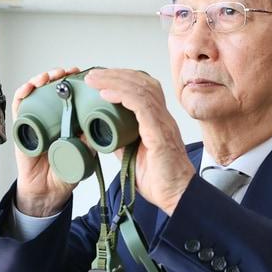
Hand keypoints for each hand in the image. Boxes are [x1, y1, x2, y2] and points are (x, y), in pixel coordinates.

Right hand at [9, 68, 82, 216]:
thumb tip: (100, 125)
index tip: (84, 75)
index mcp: (68, 120)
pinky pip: (20, 108)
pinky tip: (28, 88)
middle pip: (52, 89)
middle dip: (59, 76)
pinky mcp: (22, 128)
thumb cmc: (65, 172)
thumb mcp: (84, 155)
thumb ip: (90, 141)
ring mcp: (36, 121)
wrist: (48, 191)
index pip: (71, 95)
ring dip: (41, 80)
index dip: (76, 82)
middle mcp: (51, 117)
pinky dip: (22, 95)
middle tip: (67, 72)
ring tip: (50, 77)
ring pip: (36, 93)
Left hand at [85, 69, 195, 214]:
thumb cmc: (161, 180)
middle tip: (93, 74)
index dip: (122, 79)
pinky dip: (122, 96)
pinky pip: (142, 106)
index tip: (101, 78)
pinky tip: (105, 93)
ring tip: (94, 79)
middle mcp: (162, 118)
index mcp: (157, 121)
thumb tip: (97, 132)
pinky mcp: (160, 133)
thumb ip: (118, 141)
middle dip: (115, 74)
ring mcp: (163, 123)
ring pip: (140, 89)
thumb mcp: (131, 156)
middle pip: (141, 83)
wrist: (177, 196)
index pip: (142, 89)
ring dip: (114, 81)